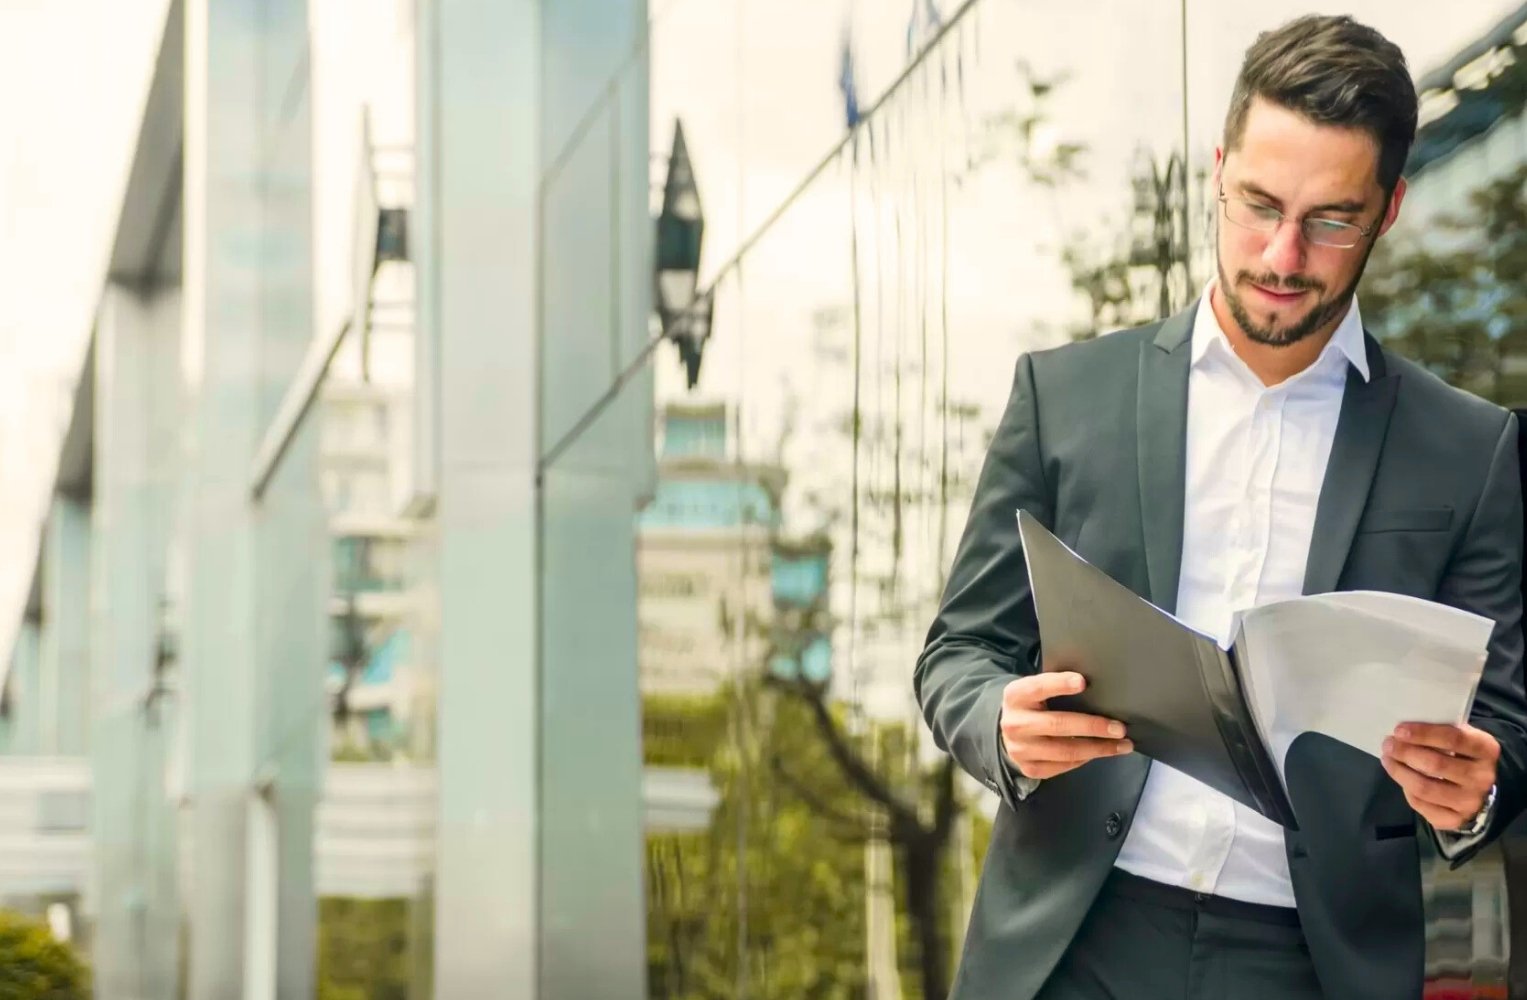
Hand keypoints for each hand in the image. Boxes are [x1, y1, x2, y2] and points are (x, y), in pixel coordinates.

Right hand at [1000, 671, 1132, 779]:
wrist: (1009, 731)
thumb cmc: (1032, 705)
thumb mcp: (1035, 690)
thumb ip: (1055, 687)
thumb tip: (1094, 687)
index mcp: (1015, 697)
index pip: (1037, 688)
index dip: (1059, 684)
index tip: (1083, 682)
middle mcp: (1014, 724)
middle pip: (1057, 724)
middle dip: (1092, 726)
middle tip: (1119, 728)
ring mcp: (1020, 750)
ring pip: (1065, 751)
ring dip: (1098, 748)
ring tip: (1122, 745)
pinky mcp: (1030, 768)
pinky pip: (1064, 766)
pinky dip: (1085, 759)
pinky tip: (1100, 752)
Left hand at [1381, 722, 1498, 831]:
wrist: (1477, 787)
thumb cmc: (1461, 754)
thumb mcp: (1460, 736)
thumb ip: (1439, 729)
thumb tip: (1404, 730)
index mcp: (1486, 749)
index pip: (1453, 739)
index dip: (1423, 734)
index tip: (1399, 731)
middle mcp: (1483, 778)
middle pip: (1436, 765)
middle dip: (1405, 753)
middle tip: (1388, 745)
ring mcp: (1470, 802)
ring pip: (1425, 788)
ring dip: (1400, 772)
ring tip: (1388, 759)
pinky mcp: (1455, 820)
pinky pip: (1422, 805)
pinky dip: (1407, 791)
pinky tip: (1402, 778)